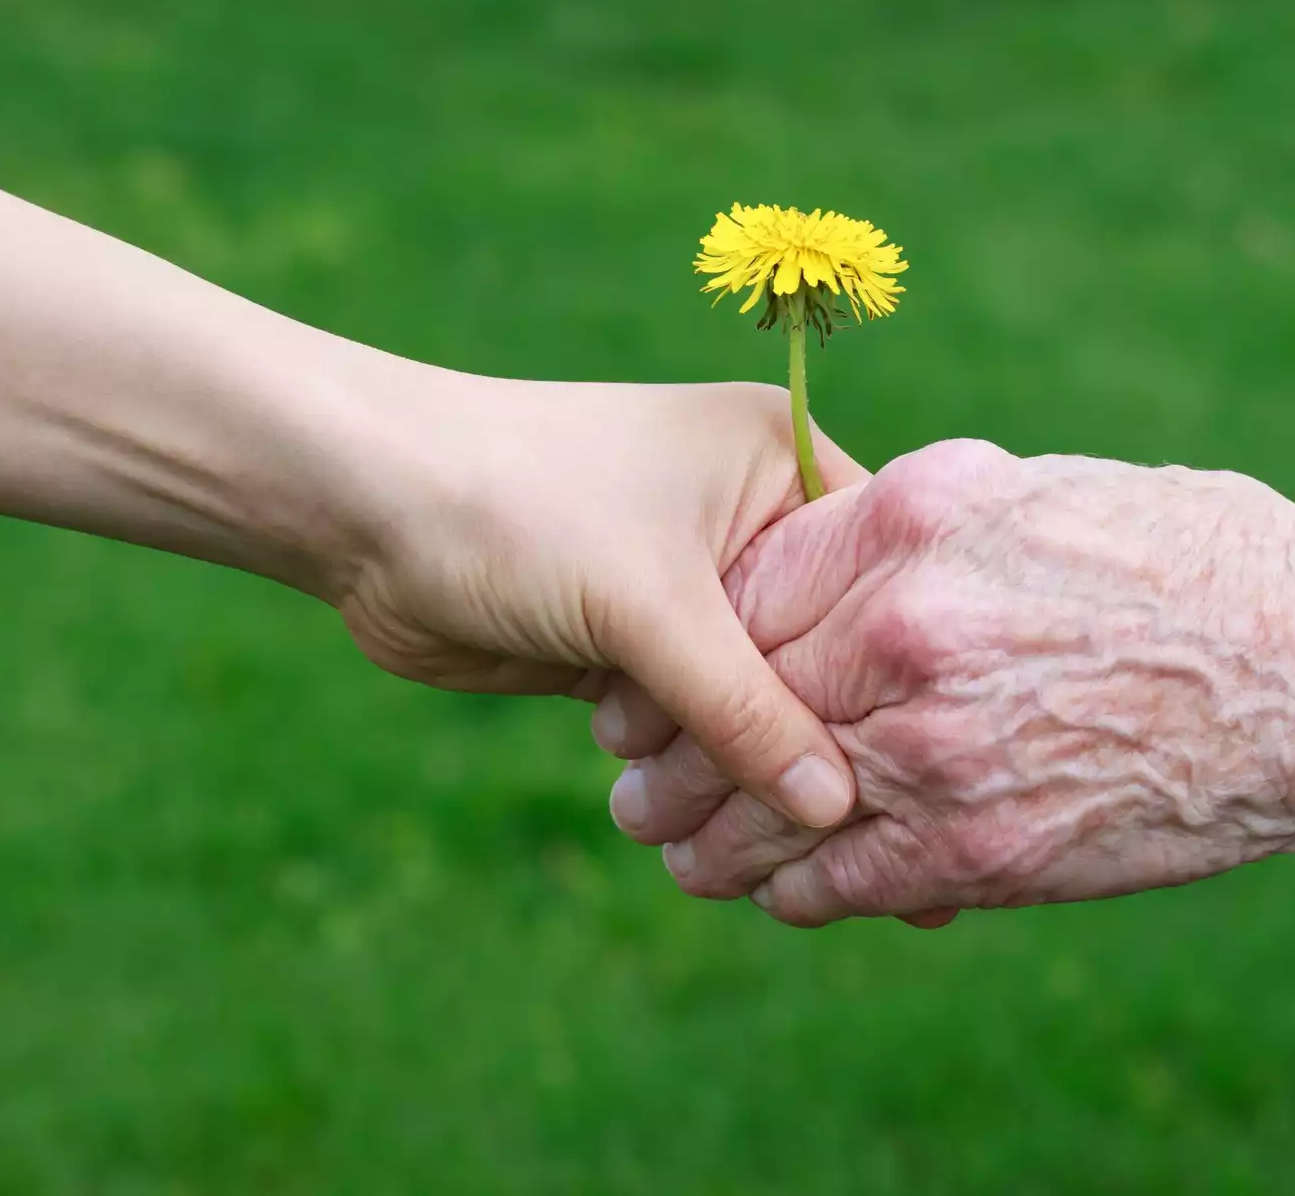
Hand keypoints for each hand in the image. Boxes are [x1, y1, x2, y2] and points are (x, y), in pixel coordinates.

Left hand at [339, 374, 864, 827]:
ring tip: (755, 835)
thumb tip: (836, 807)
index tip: (935, 763)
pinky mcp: (632, 642)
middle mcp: (747, 518)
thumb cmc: (515, 507)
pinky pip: (692, 721)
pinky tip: (697, 821)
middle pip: (822, 649)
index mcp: (778, 460)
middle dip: (818, 735)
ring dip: (738, 761)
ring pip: (752, 698)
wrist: (360, 511)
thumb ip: (749, 710)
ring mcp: (688, 584)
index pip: (879, 574)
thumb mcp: (650, 606)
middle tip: (862, 832)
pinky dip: (687, 765)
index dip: (900, 667)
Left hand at [613, 438, 1294, 924]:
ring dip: (708, 833)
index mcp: (914, 523)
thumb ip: (922, 521)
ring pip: (770, 801)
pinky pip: (841, 877)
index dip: (690, 641)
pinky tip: (772, 890)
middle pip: (735, 697)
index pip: (745, 590)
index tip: (660, 669)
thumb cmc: (1197, 559)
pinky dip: (793, 889)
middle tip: (629, 771)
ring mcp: (938, 744)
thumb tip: (835, 541)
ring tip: (672, 844)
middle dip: (670, 744)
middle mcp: (908, 629)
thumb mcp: (1044, 493)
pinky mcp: (978, 847)